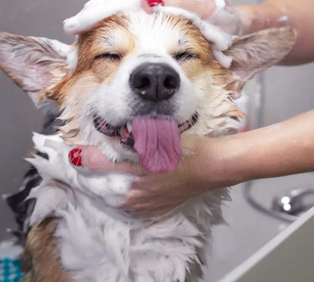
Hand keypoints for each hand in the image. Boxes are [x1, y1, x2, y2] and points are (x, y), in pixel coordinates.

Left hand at [74, 135, 224, 217]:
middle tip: (75, 163)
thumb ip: (130, 141)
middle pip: (97, 186)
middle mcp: (136, 192)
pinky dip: (113, 197)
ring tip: (88, 176)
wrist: (209, 168)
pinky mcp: (151, 210)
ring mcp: (143, 205)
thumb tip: (105, 141)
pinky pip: (124, 207)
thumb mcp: (157, 138)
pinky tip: (113, 189)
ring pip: (108, 199)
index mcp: (136, 171)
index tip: (69, 151)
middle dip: (83, 174)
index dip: (80, 157)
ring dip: (96, 187)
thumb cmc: (185, 149)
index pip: (97, 165)